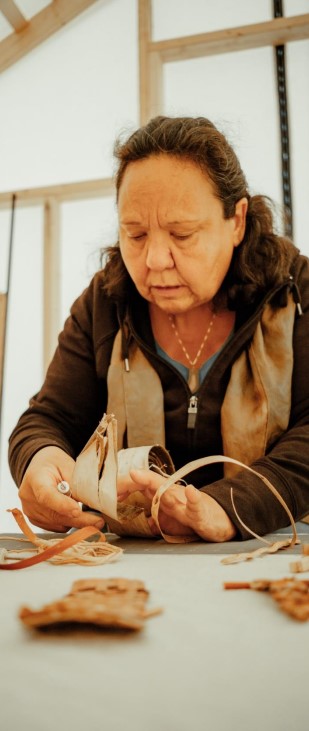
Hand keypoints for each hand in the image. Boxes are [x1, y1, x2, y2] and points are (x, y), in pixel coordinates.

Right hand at [18, 446, 104, 532]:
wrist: (40, 467)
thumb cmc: (55, 463)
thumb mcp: (68, 465)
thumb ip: (76, 483)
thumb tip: (90, 502)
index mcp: (35, 478)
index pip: (46, 495)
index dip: (62, 505)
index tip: (78, 510)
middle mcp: (28, 497)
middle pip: (54, 514)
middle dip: (79, 520)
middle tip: (98, 522)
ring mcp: (29, 511)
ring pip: (57, 523)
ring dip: (75, 521)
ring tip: (88, 512)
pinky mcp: (34, 520)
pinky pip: (55, 526)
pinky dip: (68, 522)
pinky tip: (73, 511)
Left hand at [118, 469, 235, 541]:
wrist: (218, 520)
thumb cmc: (191, 517)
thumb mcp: (168, 520)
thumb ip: (150, 518)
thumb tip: (133, 521)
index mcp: (162, 496)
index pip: (141, 487)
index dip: (124, 487)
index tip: (108, 493)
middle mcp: (172, 495)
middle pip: (152, 484)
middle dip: (135, 480)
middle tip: (120, 478)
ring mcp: (185, 503)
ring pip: (170, 492)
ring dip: (156, 484)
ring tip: (140, 475)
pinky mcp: (200, 513)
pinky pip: (197, 505)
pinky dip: (194, 498)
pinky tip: (192, 491)